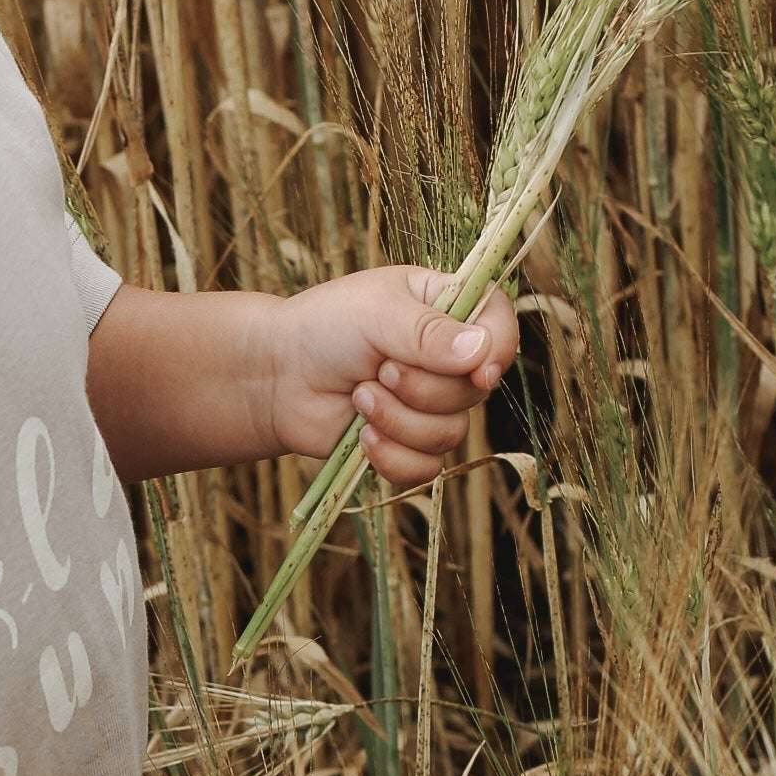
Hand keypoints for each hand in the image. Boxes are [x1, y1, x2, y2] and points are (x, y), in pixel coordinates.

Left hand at [249, 266, 520, 486]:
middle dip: (422, 388)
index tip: (478, 371)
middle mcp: (446, 358)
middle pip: (474, 390)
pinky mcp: (408, 443)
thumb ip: (427, 332)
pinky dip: (393, 456)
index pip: (499, 323)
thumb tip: (481, 354)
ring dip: (399, 419)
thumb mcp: (374, 314)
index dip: (499, 349)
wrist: (275, 377)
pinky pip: (426, 467)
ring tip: (359, 396)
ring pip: (451, 433)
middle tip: (379, 370)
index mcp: (445, 308)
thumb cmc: (322, 328)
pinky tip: (363, 436)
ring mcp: (429, 404)